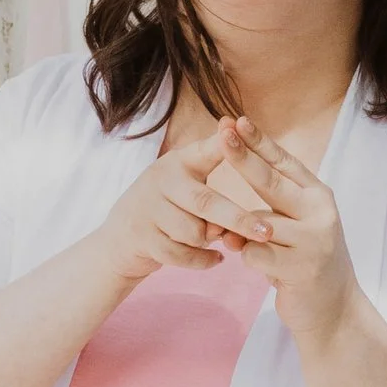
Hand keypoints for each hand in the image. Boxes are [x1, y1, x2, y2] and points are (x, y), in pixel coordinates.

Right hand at [105, 127, 260, 291]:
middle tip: (267, 231)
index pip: (204, 150)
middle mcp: (161, 179)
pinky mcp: (141, 236)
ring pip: (194, 232)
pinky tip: (214, 258)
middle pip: (206, 201)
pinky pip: (181, 254)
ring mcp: (148, 208)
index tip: (238, 126)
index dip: (222, 142)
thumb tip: (234, 219)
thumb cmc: (168, 209)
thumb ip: (212, 192)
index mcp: (178, 162)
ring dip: (209, 241)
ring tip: (210, 237)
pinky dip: (202, 260)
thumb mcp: (185, 186)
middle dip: (238, 219)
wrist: (119, 239)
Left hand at [223, 117, 360, 349]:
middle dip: (242, 157)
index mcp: (318, 195)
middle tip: (222, 134)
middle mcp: (320, 212)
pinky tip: (271, 271)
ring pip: (257, 223)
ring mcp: (313, 239)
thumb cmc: (306, 259)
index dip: (259, 141)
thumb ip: (270, 212)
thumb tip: (234, 214)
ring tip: (257, 250)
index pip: (285, 162)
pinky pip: (255, 253)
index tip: (236, 121)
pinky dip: (250, 259)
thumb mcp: (297, 227)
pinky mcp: (301, 267)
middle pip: (270, 182)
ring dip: (243, 235)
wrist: (334, 307)